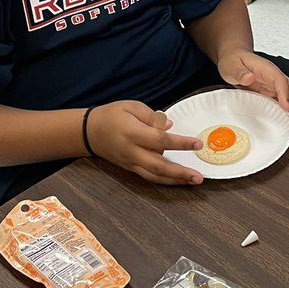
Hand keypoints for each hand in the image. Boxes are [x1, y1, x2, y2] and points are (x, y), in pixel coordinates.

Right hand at [86, 100, 203, 185]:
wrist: (89, 132)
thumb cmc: (111, 115)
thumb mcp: (131, 106)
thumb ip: (152, 116)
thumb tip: (170, 126)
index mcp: (132, 133)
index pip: (160, 140)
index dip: (180, 143)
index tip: (197, 144)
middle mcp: (131, 151)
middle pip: (158, 166)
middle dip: (180, 172)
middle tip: (199, 176)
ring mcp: (130, 163)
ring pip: (154, 176)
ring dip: (175, 181)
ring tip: (194, 181)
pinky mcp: (130, 169)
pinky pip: (149, 177)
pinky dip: (165, 180)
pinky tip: (179, 180)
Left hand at [217, 49, 288, 128]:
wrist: (233, 59)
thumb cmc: (234, 61)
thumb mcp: (232, 65)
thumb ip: (240, 72)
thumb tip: (249, 77)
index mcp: (267, 69)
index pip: (280, 81)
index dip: (285, 94)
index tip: (286, 106)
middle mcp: (273, 78)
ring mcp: (273, 86)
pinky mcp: (270, 94)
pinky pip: (283, 104)